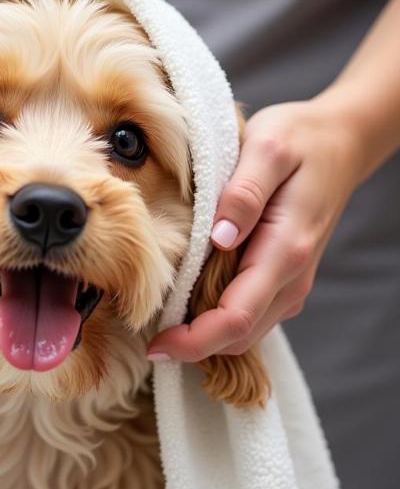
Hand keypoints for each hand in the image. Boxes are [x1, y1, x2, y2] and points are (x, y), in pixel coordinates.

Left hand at [147, 95, 366, 360]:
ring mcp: (290, 283)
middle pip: (239, 336)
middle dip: (193, 348)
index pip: (236, 317)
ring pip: (245, 332)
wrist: (340, 142)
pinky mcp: (284, 279)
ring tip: (161, 327)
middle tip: (148, 342)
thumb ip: (243, 193)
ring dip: (204, 339)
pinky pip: (250, 316)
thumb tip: (219, 236)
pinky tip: (189, 308)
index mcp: (283, 251)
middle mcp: (290, 278)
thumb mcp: (268, 148)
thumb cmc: (299, 140)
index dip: (193, 340)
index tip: (155, 345)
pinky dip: (218, 323)